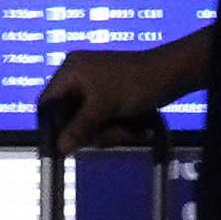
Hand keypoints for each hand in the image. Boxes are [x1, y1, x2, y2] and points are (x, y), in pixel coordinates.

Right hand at [39, 48, 173, 153]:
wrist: (172, 75)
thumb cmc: (136, 83)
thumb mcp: (104, 106)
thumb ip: (80, 127)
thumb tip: (59, 148)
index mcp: (71, 71)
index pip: (48, 102)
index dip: (52, 123)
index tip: (62, 143)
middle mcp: (79, 79)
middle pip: (68, 117)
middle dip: (90, 131)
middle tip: (108, 134)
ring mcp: (96, 90)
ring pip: (88, 124)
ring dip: (107, 132)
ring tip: (126, 130)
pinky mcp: (110, 100)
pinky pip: (102, 122)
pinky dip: (115, 128)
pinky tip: (130, 129)